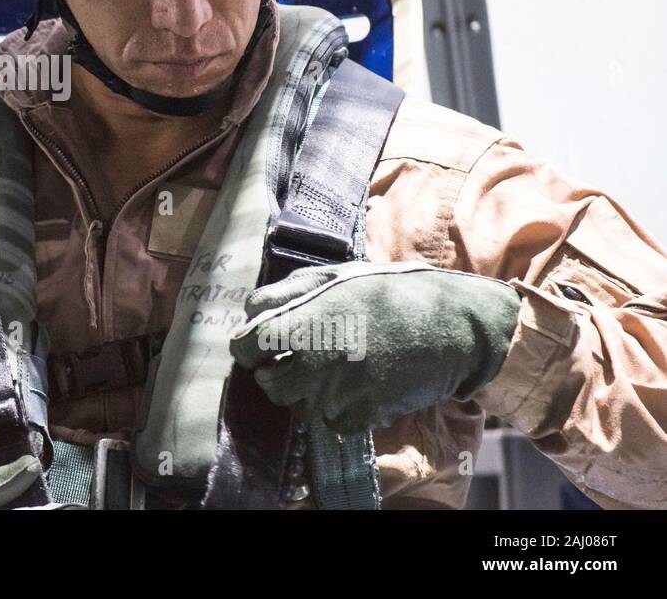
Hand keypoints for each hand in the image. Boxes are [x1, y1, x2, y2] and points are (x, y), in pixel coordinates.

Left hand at [229, 261, 520, 432]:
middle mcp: (316, 358)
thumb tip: (250, 310)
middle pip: (269, 385)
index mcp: (303, 320)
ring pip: (301, 406)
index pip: (245, 347)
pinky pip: (333, 422)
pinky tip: (356, 386)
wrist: (453, 323)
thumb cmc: (391, 292)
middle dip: (275, 375)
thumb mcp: (335, 276)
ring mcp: (341, 390)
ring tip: (334, 368)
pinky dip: (339, 410)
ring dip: (309, 392)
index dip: (249, 348)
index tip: (261, 347)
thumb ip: (287, 292)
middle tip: (296, 360)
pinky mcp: (365, 413)